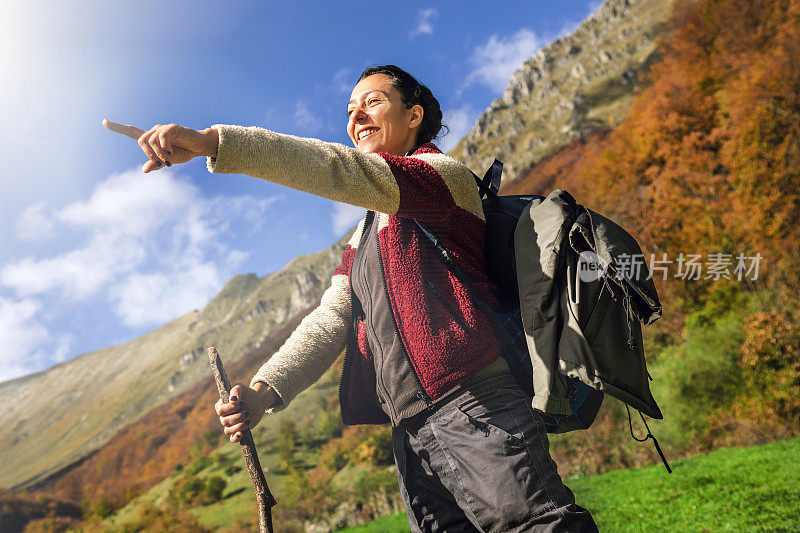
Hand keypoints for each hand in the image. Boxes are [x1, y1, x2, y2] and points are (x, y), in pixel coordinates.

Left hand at [102, 119, 218, 172]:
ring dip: (158, 153)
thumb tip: (145, 170)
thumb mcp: (168, 161)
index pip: (131, 131)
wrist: (198, 147)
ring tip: (169, 160)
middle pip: (141, 140)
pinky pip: (161, 137)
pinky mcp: (172, 128)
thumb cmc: (183, 152)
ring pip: (150, 140)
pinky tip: (171, 152)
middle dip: (148, 154)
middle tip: (160, 163)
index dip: (117, 127)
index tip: (104, 122)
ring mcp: (162, 129)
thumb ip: (156, 164)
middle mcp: (154, 131)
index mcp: (151, 139)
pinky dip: (165, 147)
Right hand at [214, 381, 279, 442]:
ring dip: (238, 426)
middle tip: (247, 411)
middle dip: (237, 416)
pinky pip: (232, 438)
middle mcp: (224, 416)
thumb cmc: (247, 393)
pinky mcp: (238, 430)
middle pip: (224, 421)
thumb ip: (235, 391)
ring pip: (228, 430)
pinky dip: (235, 437)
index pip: (220, 410)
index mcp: (222, 405)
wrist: (258, 401)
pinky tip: (241, 434)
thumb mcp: (241, 387)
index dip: (231, 408)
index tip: (242, 402)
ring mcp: (230, 424)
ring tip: (248, 420)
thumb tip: (232, 401)